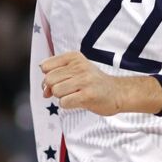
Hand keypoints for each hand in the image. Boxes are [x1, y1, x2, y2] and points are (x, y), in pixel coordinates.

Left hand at [39, 52, 161, 116]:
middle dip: (53, 89)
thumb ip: (55, 76)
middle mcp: (79, 66)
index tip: (57, 82)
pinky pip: (64, 102)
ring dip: (62, 97)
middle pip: (48, 80)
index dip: (47, 77)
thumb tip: (43, 90)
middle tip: (66, 91)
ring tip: (75, 95)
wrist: (117, 92)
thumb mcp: (75, 70)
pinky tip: (78, 101)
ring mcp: (84, 81)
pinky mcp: (88, 95)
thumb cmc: (92, 83)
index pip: (45, 66)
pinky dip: (67, 105)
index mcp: (74, 57)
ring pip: (55, 91)